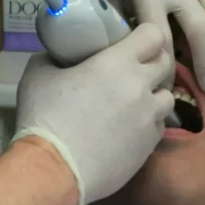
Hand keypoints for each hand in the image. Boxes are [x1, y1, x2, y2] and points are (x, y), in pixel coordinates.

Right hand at [11, 23, 174, 204]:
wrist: (54, 170)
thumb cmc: (44, 119)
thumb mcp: (37, 76)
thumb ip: (53, 58)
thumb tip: (57, 54)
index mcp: (116, 63)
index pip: (153, 35)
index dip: (146, 35)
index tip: (135, 39)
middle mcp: (140, 86)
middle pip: (166, 63)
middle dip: (153, 62)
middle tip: (135, 67)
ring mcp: (149, 117)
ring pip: (167, 96)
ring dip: (155, 94)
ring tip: (135, 100)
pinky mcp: (149, 145)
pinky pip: (159, 125)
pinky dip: (149, 122)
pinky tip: (130, 126)